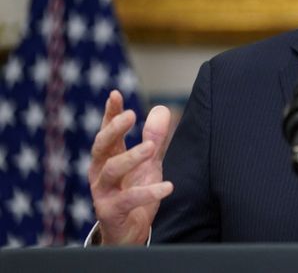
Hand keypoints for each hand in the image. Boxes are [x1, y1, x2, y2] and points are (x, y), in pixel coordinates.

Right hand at [88, 90, 173, 244]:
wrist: (128, 231)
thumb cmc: (135, 191)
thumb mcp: (148, 162)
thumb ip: (153, 137)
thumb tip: (161, 109)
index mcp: (108, 157)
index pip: (107, 131)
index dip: (110, 113)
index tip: (115, 94)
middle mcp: (100, 172)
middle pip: (101, 146)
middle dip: (114, 128)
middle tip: (132, 115)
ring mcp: (102, 191)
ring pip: (112, 170)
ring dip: (132, 156)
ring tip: (152, 147)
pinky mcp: (111, 211)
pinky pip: (129, 199)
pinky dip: (149, 192)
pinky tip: (168, 186)